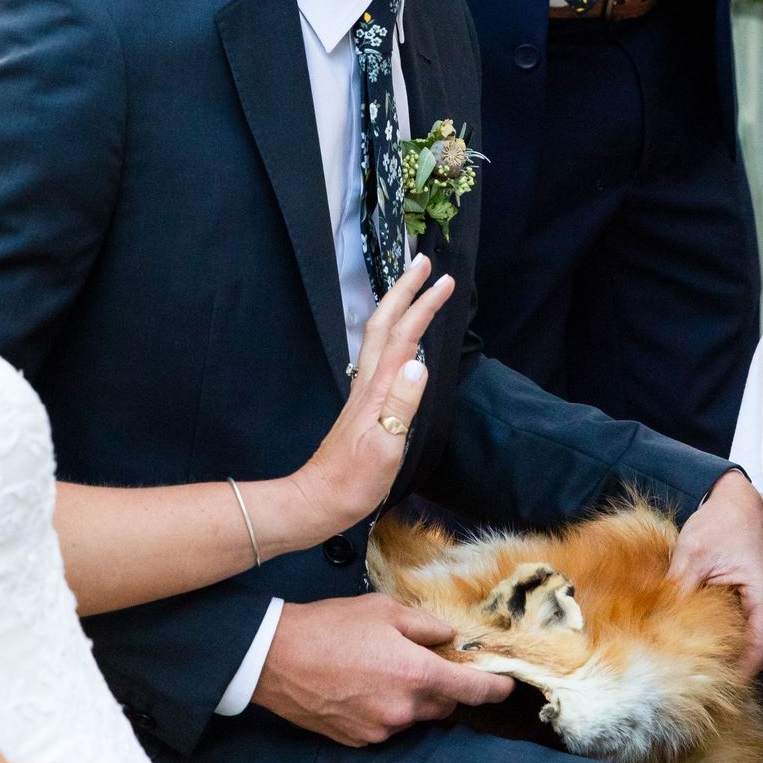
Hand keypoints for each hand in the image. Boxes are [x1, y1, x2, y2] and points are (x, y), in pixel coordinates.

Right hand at [254, 594, 512, 745]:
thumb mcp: (383, 610)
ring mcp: (381, 729)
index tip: (505, 685)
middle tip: (423, 662)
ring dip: (412, 699)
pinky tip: (362, 688)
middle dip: (443, 687)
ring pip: (415, 717)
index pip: (473, 691)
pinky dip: (386, 710)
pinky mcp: (359, 741)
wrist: (275, 658)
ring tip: (382, 671)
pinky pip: (387, 726)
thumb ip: (424, 626)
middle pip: (445, 706)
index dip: (495, 688)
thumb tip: (448, 638)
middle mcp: (404, 709)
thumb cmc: (329, 627)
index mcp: (417, 673)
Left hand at [291, 257, 454, 537]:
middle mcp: (367, 382)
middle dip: (405, 289)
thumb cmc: (353, 482)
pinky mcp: (362, 404)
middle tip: (424, 262)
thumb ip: (402, 404)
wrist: (317, 500)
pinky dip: (391, 331)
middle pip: (384, 323)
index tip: (445, 281)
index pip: (404, 337)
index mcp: (377, 390)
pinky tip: (398, 337)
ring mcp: (362, 391)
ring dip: (396, 305)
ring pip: (378, 335)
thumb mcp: (385, 449)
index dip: (424, 306)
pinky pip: (378, 353)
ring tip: (412, 285)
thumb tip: (420, 361)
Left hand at [668, 469, 762, 675]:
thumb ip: (681, 587)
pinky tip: (694, 636)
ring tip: (691, 662)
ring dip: (724, 650)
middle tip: (695, 679)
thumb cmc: (722, 521)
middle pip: (753, 650)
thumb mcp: (695, 553)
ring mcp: (758, 601)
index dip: (738, 672)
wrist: (735, 497)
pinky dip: (721, 633)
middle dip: (728, 666)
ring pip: (746, 639)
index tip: (710, 683)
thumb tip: (659, 621)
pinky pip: (739, 624)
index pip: (759, 650)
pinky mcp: (747, 596)